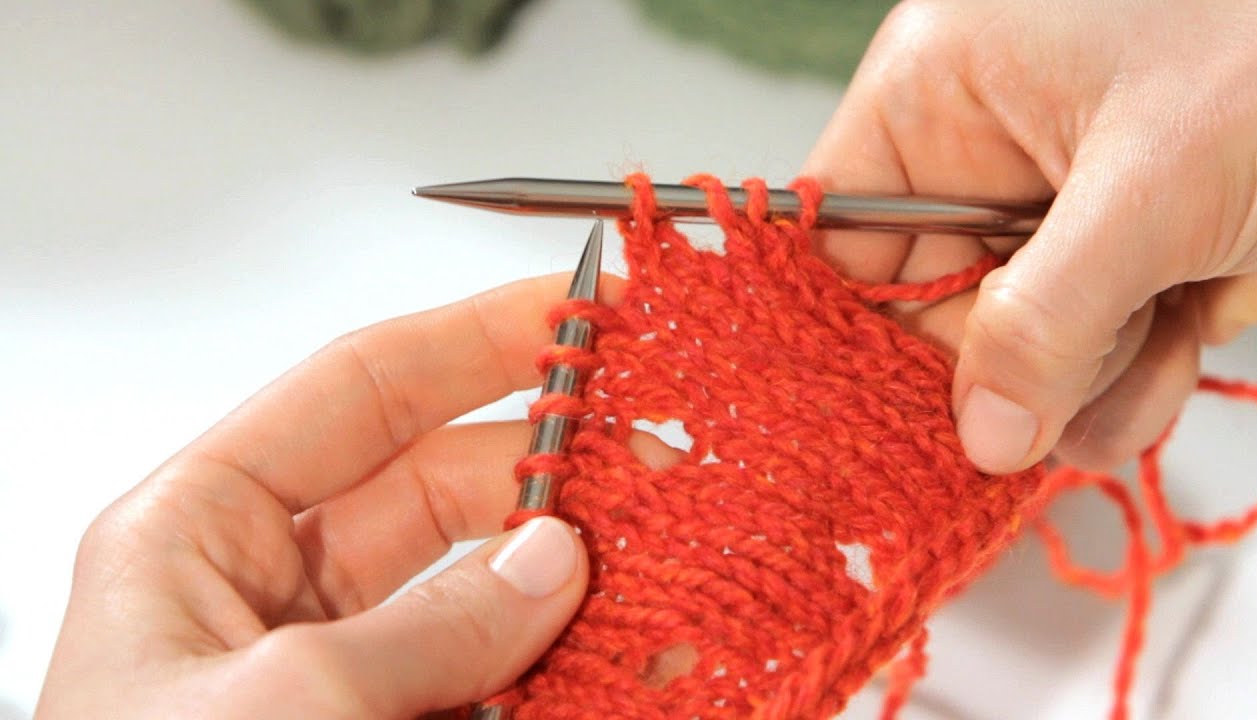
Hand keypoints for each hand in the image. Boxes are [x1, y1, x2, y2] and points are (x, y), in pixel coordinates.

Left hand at [36, 275, 629, 718]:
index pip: (359, 389)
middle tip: (658, 458)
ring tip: (675, 559)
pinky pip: (506, 678)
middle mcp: (277, 590)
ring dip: (584, 573)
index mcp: (200, 534)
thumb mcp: (282, 712)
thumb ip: (429, 627)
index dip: (475, 337)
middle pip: (443, 483)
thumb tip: (556, 560)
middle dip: (556, 466)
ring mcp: (348, 670)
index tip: (578, 310)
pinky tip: (648, 654)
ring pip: (490, 585)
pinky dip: (579, 665)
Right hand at [804, 0, 1256, 472]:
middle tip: (1028, 416)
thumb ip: (1045, 319)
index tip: (882, 408)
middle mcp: (990, 148)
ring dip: (1069, 384)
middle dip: (991, 368)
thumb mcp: (1152, 185)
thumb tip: (980, 430)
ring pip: (1012, 344)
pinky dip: (1122, 383)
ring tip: (1135, 361)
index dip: (855, 320)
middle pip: (927, 301)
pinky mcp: (1132, 258)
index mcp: (949, 84)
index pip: (843, 224)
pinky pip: (1085, 354)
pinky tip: (1165, 360)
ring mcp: (1064, 208)